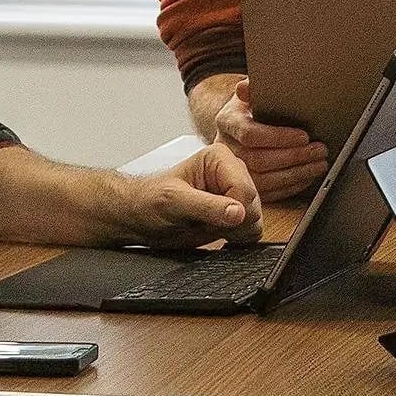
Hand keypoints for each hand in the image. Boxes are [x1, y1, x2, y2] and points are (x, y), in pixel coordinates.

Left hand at [121, 142, 263, 247]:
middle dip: (231, 222)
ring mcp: (235, 194)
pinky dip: (236, 238)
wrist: (141, 217)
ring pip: (255, 220)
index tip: (207, 216)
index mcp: (220, 158)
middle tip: (203, 220)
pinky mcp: (235, 213)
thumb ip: (207, 207)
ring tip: (206, 223)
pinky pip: (252, 231)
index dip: (231, 210)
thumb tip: (239, 213)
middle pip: (254, 205)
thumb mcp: (174, 202)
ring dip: (233, 231)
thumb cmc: (149, 201)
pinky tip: (215, 231)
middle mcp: (232, 173)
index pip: (245, 190)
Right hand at [215, 77, 328, 200]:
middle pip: (258, 160)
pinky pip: (268, 193)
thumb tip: (244, 87)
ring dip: (296, 174)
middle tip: (319, 150)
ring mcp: (233, 170)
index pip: (249, 134)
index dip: (278, 137)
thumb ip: (253, 88)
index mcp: (227, 122)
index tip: (304, 136)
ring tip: (319, 164)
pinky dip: (291, 187)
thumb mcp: (251, 92)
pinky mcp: (244, 185)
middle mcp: (226, 148)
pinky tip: (307, 177)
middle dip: (293, 157)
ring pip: (263, 180)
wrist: (239, 124)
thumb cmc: (250, 106)